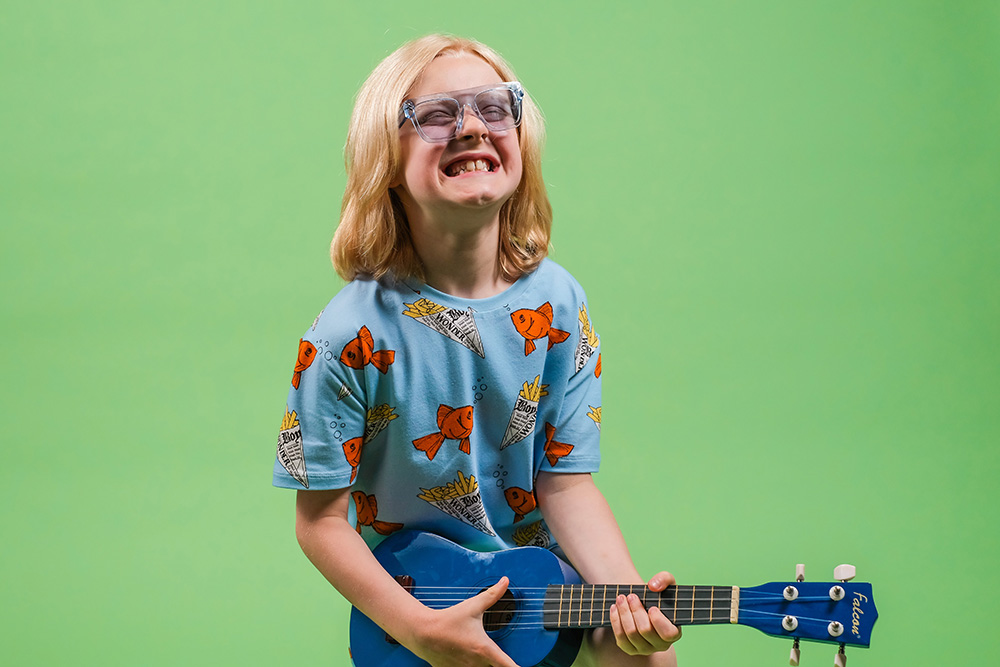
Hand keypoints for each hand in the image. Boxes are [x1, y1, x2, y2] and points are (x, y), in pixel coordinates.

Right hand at [406, 577, 520, 666]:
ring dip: (486, 664)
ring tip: (478, 652)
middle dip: (499, 664)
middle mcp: (477, 664)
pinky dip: (472, 666)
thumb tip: (504, 581)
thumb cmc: (448, 620)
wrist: (423, 633)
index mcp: (484, 649)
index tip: (523, 666)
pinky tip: (467, 657)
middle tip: (499, 657)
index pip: (508, 666)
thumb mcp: (473, 606)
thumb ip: (492, 595)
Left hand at [608, 572, 681, 655]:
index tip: (652, 607)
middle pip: (645, 630)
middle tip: (631, 596)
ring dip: (624, 613)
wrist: (644, 605)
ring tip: (621, 598)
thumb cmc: (659, 596)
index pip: (668, 634)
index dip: (658, 621)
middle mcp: (660, 645)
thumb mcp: (666, 584)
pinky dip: (616, 621)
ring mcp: (645, 649)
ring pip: (631, 634)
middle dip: (636, 610)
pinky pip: (621, 638)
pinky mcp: (630, 649)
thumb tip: (653, 586)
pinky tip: (614, 608)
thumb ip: (664, 579)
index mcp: (673, 633)